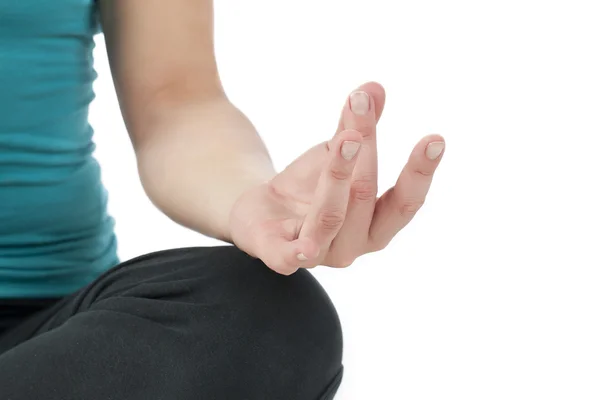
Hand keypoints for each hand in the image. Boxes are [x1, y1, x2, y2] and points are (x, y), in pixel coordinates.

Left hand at [229, 82, 444, 274]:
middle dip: (366, 147)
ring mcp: (320, 254)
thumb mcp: (334, 153)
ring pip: (331, 216)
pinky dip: (299, 252)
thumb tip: (374, 86)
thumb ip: (355, 127)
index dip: (419, 172)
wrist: (262, 212)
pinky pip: (292, 257)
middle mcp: (354, 244)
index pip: (404, 202)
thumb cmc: (309, 186)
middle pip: (365, 196)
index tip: (435, 139)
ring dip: (338, 175)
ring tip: (345, 135)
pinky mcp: (281, 257)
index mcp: (376, 224)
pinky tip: (306, 246)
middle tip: (361, 104)